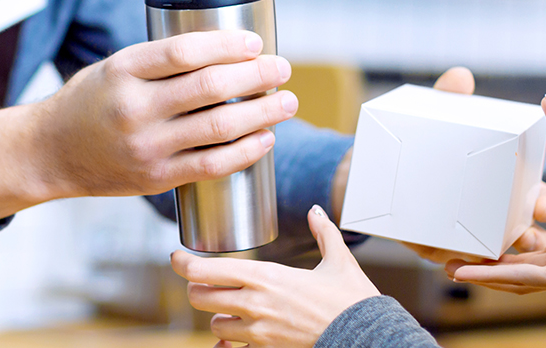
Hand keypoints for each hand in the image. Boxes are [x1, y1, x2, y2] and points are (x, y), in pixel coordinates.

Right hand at [0, 30, 298, 220]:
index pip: (185, 51)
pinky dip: (245, 150)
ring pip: (219, 126)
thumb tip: (226, 54)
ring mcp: (146, 146)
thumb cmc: (87, 103)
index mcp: (123, 71)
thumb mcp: (113, 68)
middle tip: (282, 68)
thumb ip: (159, 64)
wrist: (50, 153)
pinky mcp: (156, 177)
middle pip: (210, 86)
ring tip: (286, 102)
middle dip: (256, 75)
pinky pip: (212, 165)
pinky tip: (265, 138)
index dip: (227, 44)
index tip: (255, 42)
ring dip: (262, 113)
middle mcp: (135, 108)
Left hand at [171, 205, 379, 347]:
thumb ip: (323, 233)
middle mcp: (256, 303)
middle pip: (200, 297)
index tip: (177, 257)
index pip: (208, 269)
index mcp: (266, 276)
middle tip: (203, 282)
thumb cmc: (353, 301)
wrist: (368, 337)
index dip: (184, 263)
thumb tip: (316, 211)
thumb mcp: (340, 261)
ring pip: (214, 325)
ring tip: (229, 308)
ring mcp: (259, 332)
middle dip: (198, 289)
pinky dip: (228, 346)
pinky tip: (232, 340)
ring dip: (218, 316)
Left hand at [330, 66, 545, 262]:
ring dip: (499, 256)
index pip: (534, 196)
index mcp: (500, 183)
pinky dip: (454, 263)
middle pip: (521, 230)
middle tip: (530, 234)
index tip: (543, 202)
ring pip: (491, 252)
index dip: (544, 201)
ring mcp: (462, 232)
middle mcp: (487, 213)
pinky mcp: (431, 244)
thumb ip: (448, 98)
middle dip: (530, 235)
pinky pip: (447, 259)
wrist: (372, 165)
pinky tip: (454, 263)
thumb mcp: (435, 118)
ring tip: (497, 255)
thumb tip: (460, 77)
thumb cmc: (419, 141)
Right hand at [446, 96, 545, 292]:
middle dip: (483, 266)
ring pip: (513, 278)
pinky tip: (465, 273)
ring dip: (481, 276)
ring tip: (448, 268)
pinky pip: (522, 279)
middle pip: (516, 268)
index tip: (479, 231)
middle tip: (452, 257)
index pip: (533, 246)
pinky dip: (491, 278)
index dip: (505, 241)